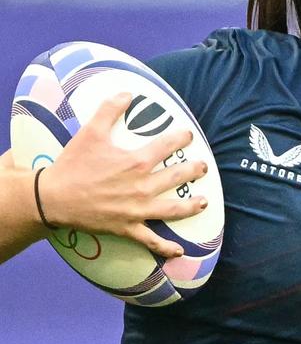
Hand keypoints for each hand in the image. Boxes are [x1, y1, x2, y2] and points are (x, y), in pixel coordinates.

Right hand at [36, 93, 209, 258]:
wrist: (53, 198)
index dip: (181, 138)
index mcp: (136, 162)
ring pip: (172, 209)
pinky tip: (180, 251)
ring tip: (204, 202)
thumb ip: (110, 110)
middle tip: (202, 167)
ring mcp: (137, 209)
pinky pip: (151, 240)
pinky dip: (165, 247)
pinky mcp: (128, 227)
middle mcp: (142, 186)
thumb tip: (127, 92)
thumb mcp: (90, 133)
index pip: (168, 146)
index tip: (189, 136)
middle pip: (177, 177)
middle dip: (193, 170)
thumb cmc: (73, 165)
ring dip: (190, 206)